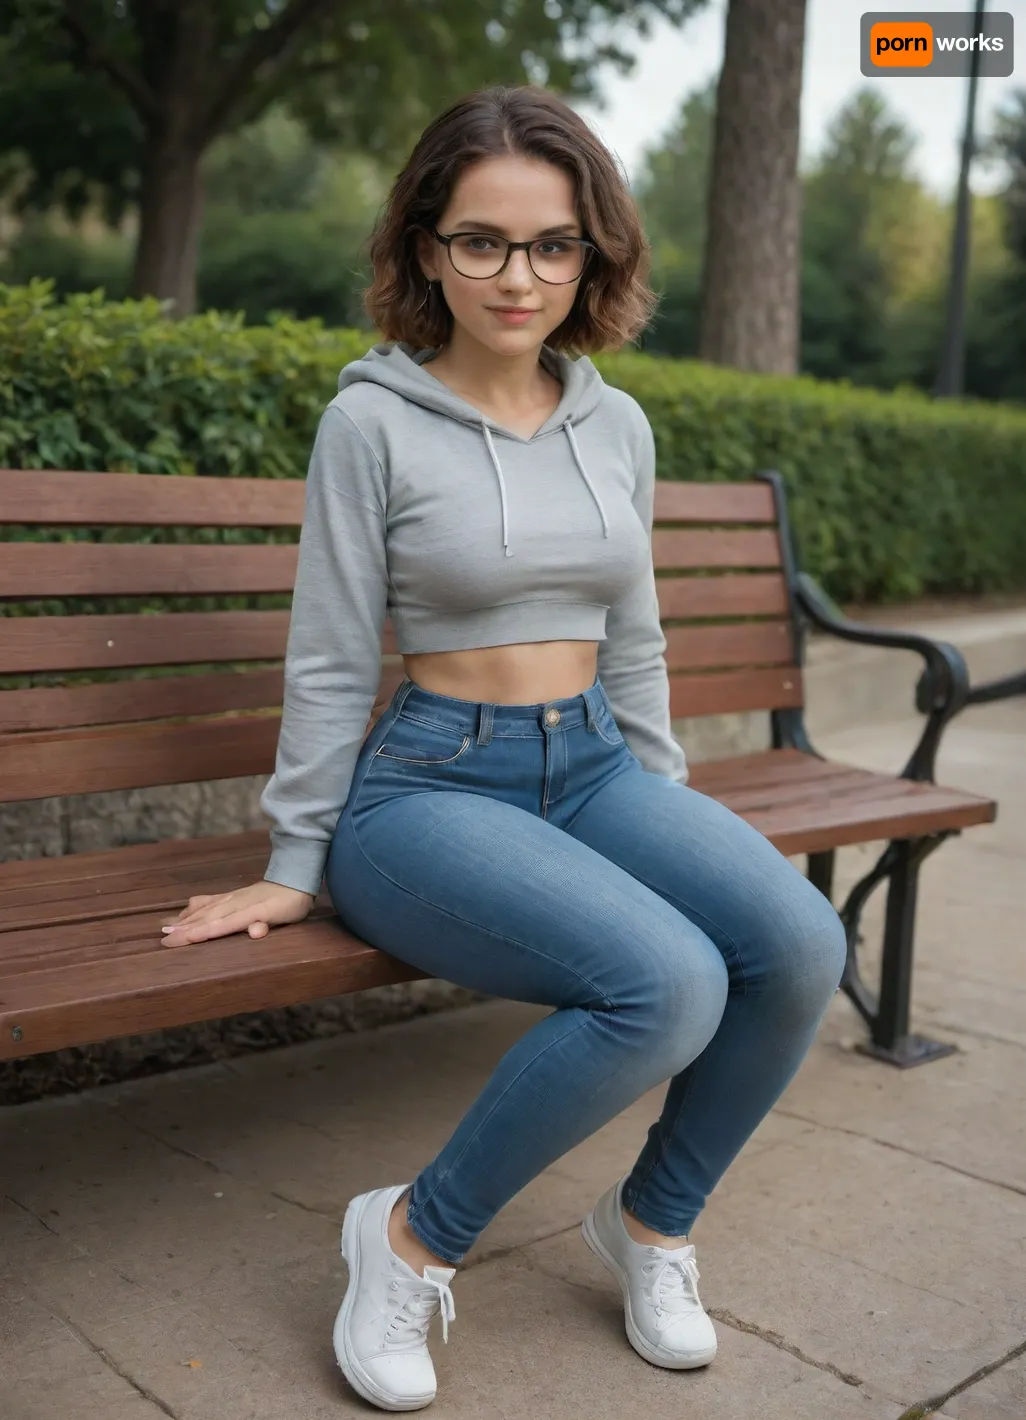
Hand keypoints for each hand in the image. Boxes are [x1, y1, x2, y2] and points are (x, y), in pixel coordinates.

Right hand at [160, 880, 314, 946]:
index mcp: (249, 911)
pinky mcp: (232, 894)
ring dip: (185, 919)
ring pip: (205, 909)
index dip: (200, 933)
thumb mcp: (286, 916)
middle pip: (207, 917)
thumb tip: (256, 930)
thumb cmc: (292, 903)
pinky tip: (183, 913)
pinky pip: (209, 900)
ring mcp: (232, 897)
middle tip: (163, 939)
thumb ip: (268, 922)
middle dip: (185, 929)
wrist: (295, 877)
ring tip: (165, 927)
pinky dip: (194, 907)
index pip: (221, 925)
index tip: (180, 939)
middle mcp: (236, 903)